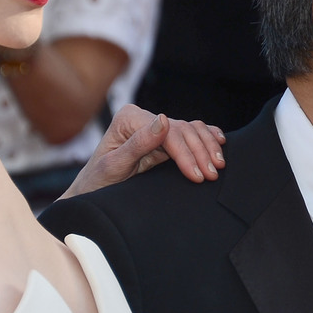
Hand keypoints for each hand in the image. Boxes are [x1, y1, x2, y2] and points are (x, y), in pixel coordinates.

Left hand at [60, 104, 224, 198]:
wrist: (93, 193)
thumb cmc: (98, 183)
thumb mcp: (115, 166)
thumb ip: (138, 143)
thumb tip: (163, 120)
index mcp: (129, 119)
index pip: (168, 132)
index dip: (186, 153)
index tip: (197, 175)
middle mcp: (143, 118)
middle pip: (182, 130)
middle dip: (200, 152)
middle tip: (212, 174)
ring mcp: (154, 127)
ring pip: (190, 129)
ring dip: (207, 146)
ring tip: (218, 166)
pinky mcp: (163, 139)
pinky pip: (190, 133)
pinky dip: (206, 137)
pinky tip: (219, 144)